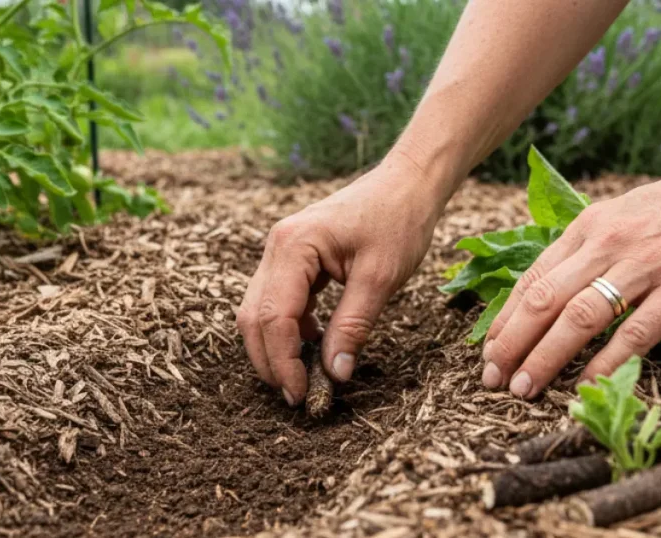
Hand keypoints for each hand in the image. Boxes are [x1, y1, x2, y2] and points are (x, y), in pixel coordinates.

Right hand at [237, 156, 440, 405]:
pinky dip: (289, 329)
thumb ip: (352, 326)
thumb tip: (334, 375)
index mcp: (294, 246)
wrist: (406, 184)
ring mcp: (280, 250)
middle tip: (298, 396)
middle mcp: (276, 246)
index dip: (283, 362)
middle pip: (253, 317)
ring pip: (258, 311)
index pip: (273, 317)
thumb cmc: (399, 222)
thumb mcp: (380, 279)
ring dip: (276, 347)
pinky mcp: (292, 258)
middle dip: (270, 361)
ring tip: (304, 378)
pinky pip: (277, 301)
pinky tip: (314, 346)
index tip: (303, 394)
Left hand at [481, 149, 660, 397]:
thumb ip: (587, 248)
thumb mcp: (621, 214)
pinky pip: (636, 330)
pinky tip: (587, 385)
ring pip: (579, 317)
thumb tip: (551, 288)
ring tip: (524, 387)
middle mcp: (607, 244)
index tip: (487, 351)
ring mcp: (644, 266)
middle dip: (511, 343)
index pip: (532, 278)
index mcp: (587, 228)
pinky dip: (607, 361)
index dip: (505, 319)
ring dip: (546, 357)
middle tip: (491, 378)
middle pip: (543, 300)